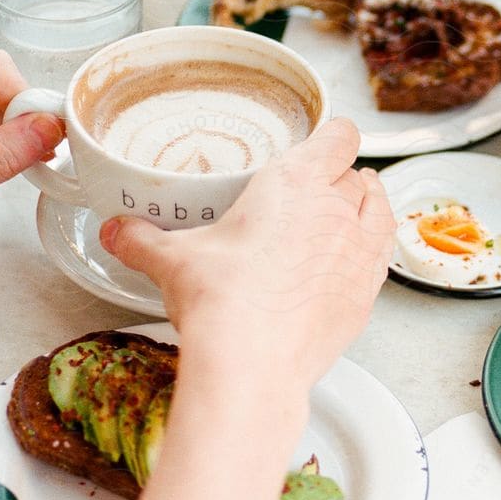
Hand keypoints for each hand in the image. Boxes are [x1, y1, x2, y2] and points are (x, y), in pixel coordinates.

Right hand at [99, 119, 394, 390]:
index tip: (327, 141)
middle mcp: (336, 210)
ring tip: (354, 208)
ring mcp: (358, 252)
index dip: (335, 136)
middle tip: (321, 188)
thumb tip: (118, 232)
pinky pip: (383, 255)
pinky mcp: (367, 292)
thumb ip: (144, 241)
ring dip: (369, 204)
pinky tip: (359, 256)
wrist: (253, 363)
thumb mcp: (173, 261)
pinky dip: (373, 249)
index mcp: (295, 183)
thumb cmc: (223, 303)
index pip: (337, 137)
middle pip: (355, 176)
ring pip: (380, 209)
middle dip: (340, 178)